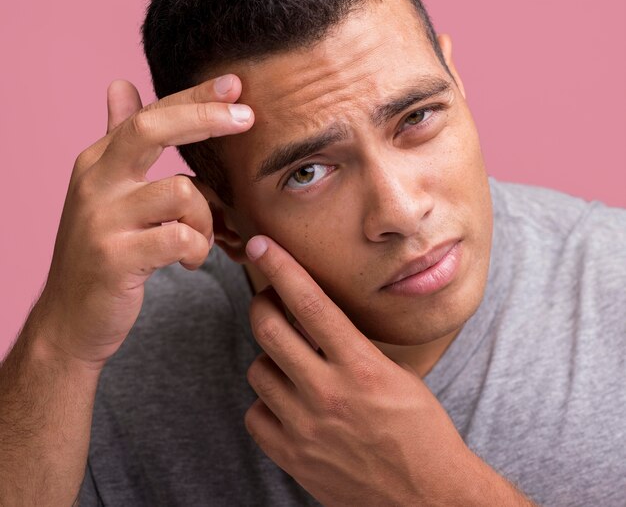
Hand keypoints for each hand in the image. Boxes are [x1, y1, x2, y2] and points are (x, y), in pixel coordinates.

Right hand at [34, 75, 252, 367]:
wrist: (70, 320)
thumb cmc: (102, 251)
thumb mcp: (104, 190)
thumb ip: (117, 137)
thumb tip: (121, 84)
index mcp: (98, 164)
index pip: (150, 115)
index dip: (194, 97)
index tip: (236, 84)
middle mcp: (95, 183)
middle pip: (152, 129)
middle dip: (205, 117)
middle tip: (247, 117)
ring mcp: (102, 220)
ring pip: (181, 191)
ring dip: (207, 218)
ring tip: (202, 239)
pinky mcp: (116, 258)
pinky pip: (181, 238)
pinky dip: (199, 250)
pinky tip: (191, 261)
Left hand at [244, 236, 479, 506]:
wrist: (426, 497)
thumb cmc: (420, 429)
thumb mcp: (394, 373)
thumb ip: (352, 346)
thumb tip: (315, 317)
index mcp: (360, 365)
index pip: (310, 303)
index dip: (282, 267)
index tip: (263, 246)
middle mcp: (328, 392)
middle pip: (269, 329)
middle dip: (262, 304)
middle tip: (270, 302)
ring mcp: (306, 426)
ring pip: (258, 369)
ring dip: (270, 358)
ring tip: (290, 362)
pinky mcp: (292, 456)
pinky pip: (255, 415)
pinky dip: (266, 403)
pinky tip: (286, 402)